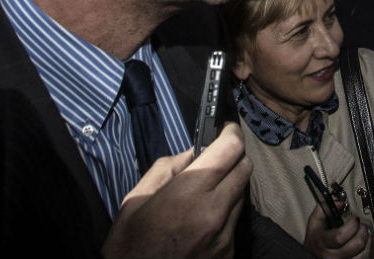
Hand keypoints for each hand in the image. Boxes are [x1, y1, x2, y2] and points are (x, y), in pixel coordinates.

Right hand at [102, 123, 250, 257]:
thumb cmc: (129, 248)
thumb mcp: (135, 201)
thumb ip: (166, 169)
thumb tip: (191, 153)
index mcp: (188, 194)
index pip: (230, 149)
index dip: (231, 132)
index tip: (226, 127)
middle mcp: (214, 213)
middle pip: (244, 168)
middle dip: (234, 155)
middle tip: (218, 154)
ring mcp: (224, 236)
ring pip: (242, 194)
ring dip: (231, 184)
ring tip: (207, 189)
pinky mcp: (228, 253)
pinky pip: (235, 221)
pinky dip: (226, 211)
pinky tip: (204, 217)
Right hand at [304, 202, 369, 258]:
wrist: (313, 256)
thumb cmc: (315, 240)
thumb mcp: (314, 222)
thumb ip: (324, 208)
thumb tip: (340, 202)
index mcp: (322, 242)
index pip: (340, 236)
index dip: (351, 225)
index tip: (354, 219)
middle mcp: (331, 256)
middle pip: (356, 245)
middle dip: (362, 231)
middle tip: (361, 225)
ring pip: (363, 252)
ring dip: (365, 240)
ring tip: (360, 233)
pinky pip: (363, 257)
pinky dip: (365, 249)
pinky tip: (359, 242)